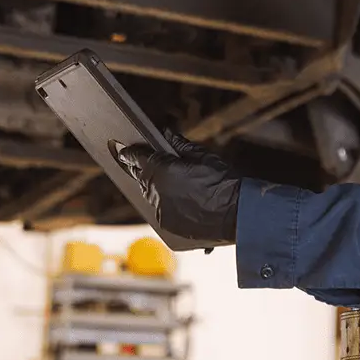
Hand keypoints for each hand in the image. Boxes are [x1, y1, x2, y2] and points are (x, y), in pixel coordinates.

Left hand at [117, 130, 240, 243]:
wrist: (236, 215)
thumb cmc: (222, 183)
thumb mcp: (204, 157)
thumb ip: (181, 145)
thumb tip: (167, 134)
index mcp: (161, 170)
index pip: (137, 158)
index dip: (129, 153)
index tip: (123, 150)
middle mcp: (156, 191)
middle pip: (140, 177)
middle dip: (140, 169)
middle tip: (140, 164)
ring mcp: (160, 210)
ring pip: (149, 195)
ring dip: (153, 187)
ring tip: (164, 182)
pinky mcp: (167, 226)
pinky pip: (159, 211)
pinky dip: (164, 204)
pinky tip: (177, 200)